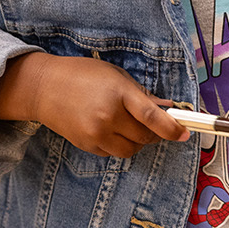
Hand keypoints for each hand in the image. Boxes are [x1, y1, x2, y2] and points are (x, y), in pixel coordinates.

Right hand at [0, 52, 184, 157]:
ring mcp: (96, 133)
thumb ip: (141, 94)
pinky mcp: (87, 145)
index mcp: (118, 93)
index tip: (185, 133)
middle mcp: (108, 116)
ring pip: (131, 150)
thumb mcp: (115, 75)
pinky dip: (119, 144)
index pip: (152, 117)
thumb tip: (167, 109)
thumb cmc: (82, 75)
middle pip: (145, 137)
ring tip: (129, 126)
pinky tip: (110, 129)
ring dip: (137, 142)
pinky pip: (113, 152)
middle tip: (153, 124)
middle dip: (155, 133)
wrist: (43, 88)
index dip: (172, 128)